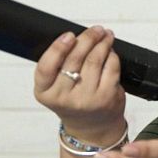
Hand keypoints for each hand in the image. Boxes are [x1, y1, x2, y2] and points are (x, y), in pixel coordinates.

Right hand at [32, 26, 126, 142]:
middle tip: (95, 29)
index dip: (57, 48)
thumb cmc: (73, 101)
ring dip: (102, 43)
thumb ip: (59, 65)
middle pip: (74, 59)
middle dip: (86, 39)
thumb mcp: (55, 87)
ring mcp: (86, 99)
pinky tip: (110, 50)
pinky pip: (110, 68)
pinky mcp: (106, 98)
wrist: (92, 128)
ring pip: (94, 60)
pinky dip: (111, 55)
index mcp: (45, 93)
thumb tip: (76, 36)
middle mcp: (64, 98)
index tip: (68, 35)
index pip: (46, 67)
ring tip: (105, 35)